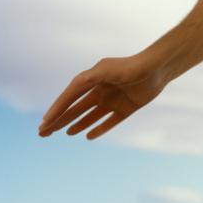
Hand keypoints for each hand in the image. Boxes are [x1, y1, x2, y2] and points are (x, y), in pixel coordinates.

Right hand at [38, 51, 168, 140]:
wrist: (159, 68)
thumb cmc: (132, 66)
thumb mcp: (107, 69)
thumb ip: (90, 77)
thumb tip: (72, 85)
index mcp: (93, 79)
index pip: (70, 96)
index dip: (57, 109)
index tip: (44, 122)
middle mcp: (102, 90)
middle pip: (76, 108)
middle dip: (60, 119)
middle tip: (43, 133)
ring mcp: (114, 99)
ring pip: (90, 115)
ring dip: (77, 124)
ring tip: (64, 133)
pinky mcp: (127, 108)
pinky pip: (110, 121)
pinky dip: (99, 128)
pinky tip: (87, 136)